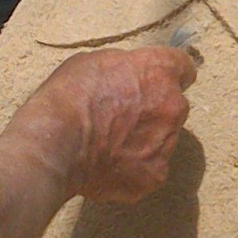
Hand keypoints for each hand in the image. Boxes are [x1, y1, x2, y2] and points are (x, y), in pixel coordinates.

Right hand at [38, 42, 198, 202]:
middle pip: (173, 106)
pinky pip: (149, 170)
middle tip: (120, 118)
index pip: (183, 66)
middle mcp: (173, 106)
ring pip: (163, 139)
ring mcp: (167, 144)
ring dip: (144, 140)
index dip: (166, 74)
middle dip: (153, 110)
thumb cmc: (67, 98)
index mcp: (159, 72)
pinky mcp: (155, 175)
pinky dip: (133, 169)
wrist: (55, 144)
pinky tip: (106, 166)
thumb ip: (123, 69)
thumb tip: (128, 78)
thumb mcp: (93, 62)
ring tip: (108, 146)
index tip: (154, 82)